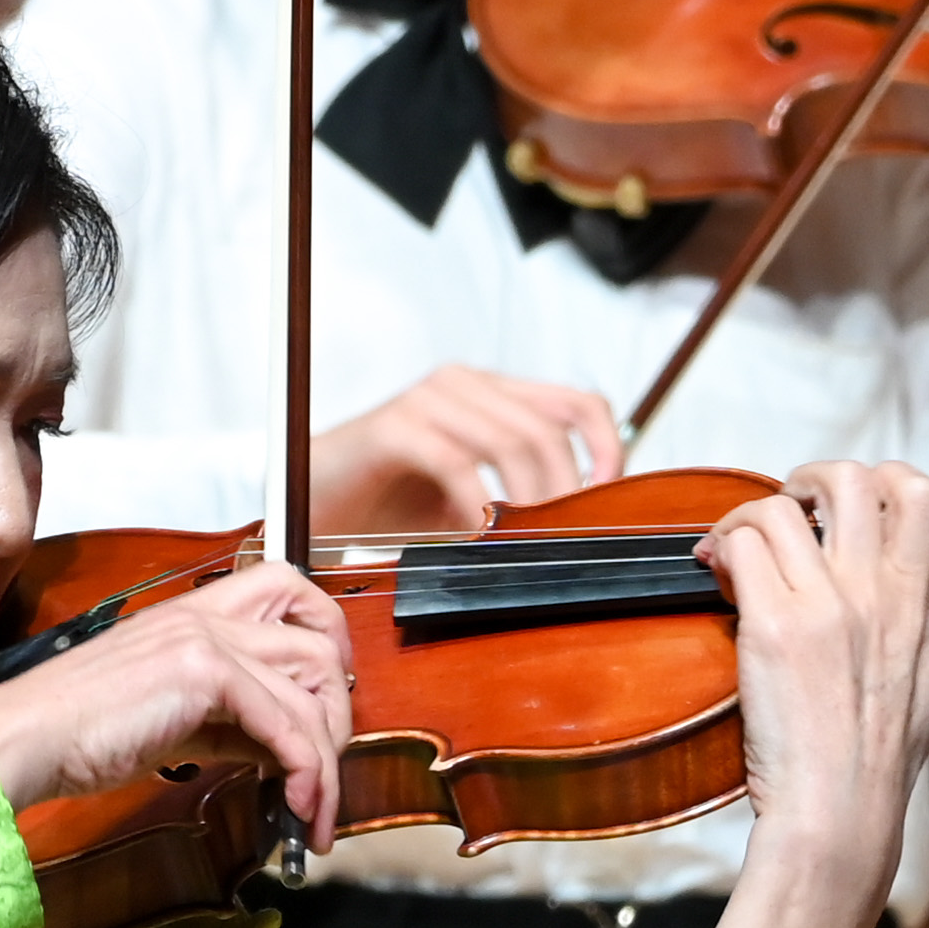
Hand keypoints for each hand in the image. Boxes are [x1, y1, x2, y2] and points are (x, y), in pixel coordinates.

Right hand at [0, 562, 354, 841]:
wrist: (24, 741)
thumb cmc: (76, 735)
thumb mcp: (171, 719)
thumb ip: (230, 722)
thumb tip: (285, 750)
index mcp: (192, 613)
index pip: (287, 589)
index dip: (326, 636)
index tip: (329, 698)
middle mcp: (204, 614)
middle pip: (316, 637)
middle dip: (338, 709)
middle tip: (326, 765)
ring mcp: (205, 637)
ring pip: (311, 686)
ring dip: (327, 757)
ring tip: (314, 809)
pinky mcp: (205, 672)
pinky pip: (288, 723)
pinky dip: (307, 771)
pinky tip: (299, 807)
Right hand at [312, 364, 626, 531]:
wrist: (316, 503)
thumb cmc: (391, 504)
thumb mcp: (474, 503)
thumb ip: (523, 502)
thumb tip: (584, 530)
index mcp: (492, 394)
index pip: (577, 404)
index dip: (608, 448)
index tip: (612, 498)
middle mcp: (464, 385)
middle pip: (547, 429)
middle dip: (567, 490)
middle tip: (567, 538)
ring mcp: (427, 400)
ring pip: (508, 441)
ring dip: (528, 500)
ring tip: (526, 541)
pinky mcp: (392, 426)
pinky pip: (454, 461)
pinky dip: (475, 502)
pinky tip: (476, 534)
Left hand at [711, 460, 928, 900]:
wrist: (839, 815)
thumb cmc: (874, 768)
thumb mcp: (925, 687)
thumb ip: (917, 628)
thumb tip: (912, 596)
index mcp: (916, 605)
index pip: (923, 497)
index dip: (884, 479)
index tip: (848, 506)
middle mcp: (875, 594)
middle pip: (853, 480)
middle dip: (812, 478)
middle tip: (788, 507)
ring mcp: (826, 607)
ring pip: (782, 507)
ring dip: (750, 516)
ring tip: (736, 546)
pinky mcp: (773, 628)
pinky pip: (742, 549)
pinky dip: (720, 548)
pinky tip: (712, 571)